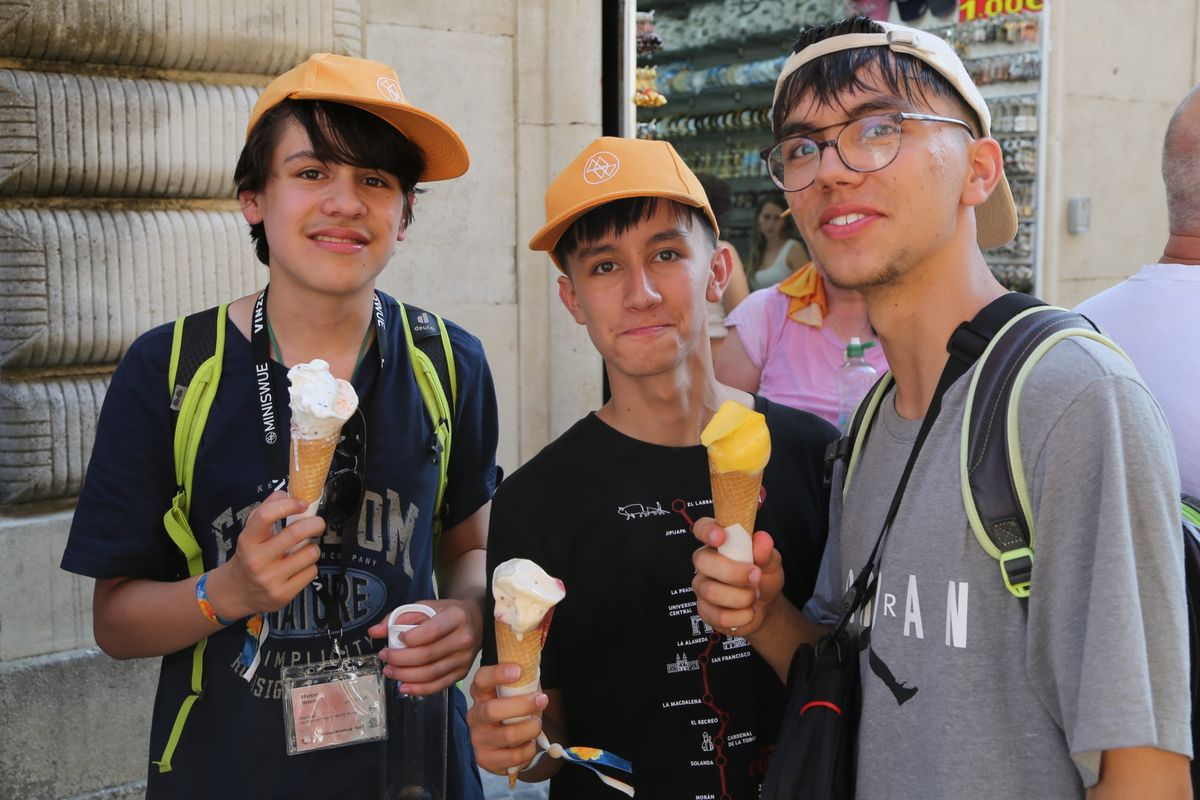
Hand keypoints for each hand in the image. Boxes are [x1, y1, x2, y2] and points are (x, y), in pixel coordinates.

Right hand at [207, 491, 322, 619]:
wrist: (236, 593)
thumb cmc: (249, 556)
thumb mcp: (251, 532)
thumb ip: (267, 510)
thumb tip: (288, 493)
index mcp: (248, 540)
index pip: (266, 516)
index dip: (289, 505)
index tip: (302, 504)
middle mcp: (257, 560)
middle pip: (295, 534)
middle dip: (315, 524)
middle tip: (318, 523)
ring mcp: (270, 580)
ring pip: (310, 554)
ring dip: (312, 548)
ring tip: (303, 551)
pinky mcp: (283, 595)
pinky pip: (311, 572)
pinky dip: (310, 567)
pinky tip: (298, 568)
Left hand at [367, 598, 482, 694]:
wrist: (475, 620)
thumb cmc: (446, 613)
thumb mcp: (425, 607)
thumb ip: (398, 617)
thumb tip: (374, 631)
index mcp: (457, 617)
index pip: (432, 631)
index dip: (410, 638)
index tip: (396, 638)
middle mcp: (464, 639)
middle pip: (428, 655)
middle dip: (400, 659)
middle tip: (385, 656)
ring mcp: (464, 658)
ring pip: (431, 673)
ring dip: (405, 675)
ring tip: (389, 670)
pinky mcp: (462, 673)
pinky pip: (438, 686)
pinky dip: (419, 690)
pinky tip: (403, 687)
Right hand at [467, 664, 546, 776]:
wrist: (508, 744)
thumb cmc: (515, 711)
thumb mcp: (519, 692)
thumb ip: (525, 680)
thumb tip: (539, 659)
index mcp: (480, 693)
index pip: (481, 679)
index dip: (498, 674)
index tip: (519, 671)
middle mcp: (474, 715)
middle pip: (492, 710)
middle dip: (522, 705)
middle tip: (542, 700)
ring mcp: (477, 739)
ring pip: (507, 735)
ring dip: (530, 728)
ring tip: (537, 725)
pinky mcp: (485, 759)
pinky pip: (514, 757)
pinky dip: (528, 749)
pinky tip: (529, 743)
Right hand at [691, 516, 784, 636]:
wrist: (766, 606)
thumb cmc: (763, 576)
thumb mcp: (771, 562)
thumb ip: (766, 552)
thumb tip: (762, 539)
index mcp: (718, 543)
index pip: (702, 528)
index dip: (707, 530)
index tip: (721, 537)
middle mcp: (705, 563)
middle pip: (703, 562)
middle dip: (734, 572)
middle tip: (756, 576)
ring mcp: (702, 587)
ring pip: (712, 591)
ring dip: (742, 597)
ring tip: (755, 595)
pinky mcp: (705, 610)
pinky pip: (718, 615)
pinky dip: (742, 616)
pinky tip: (749, 611)